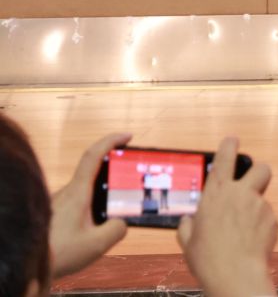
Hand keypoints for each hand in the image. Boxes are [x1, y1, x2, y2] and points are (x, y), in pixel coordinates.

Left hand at [49, 132, 129, 278]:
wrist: (25, 264)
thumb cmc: (58, 253)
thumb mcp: (97, 244)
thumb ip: (116, 229)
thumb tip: (121, 222)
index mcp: (78, 193)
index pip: (93, 156)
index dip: (111, 141)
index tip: (127, 136)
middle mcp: (66, 194)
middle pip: (93, 174)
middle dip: (112, 176)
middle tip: (129, 184)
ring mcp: (58, 204)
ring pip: (85, 193)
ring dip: (100, 199)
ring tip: (112, 218)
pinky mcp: (53, 215)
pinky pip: (76, 206)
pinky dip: (89, 211)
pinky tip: (93, 231)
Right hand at [176, 137, 277, 296]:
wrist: (234, 273)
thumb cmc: (208, 258)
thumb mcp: (188, 240)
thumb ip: (188, 225)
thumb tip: (188, 221)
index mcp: (216, 194)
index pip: (224, 158)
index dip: (229, 146)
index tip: (232, 140)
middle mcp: (240, 193)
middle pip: (261, 168)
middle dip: (258, 173)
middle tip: (251, 185)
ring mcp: (260, 205)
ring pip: (262, 199)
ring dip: (255, 210)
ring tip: (242, 233)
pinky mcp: (273, 219)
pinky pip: (267, 219)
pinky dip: (260, 228)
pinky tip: (250, 244)